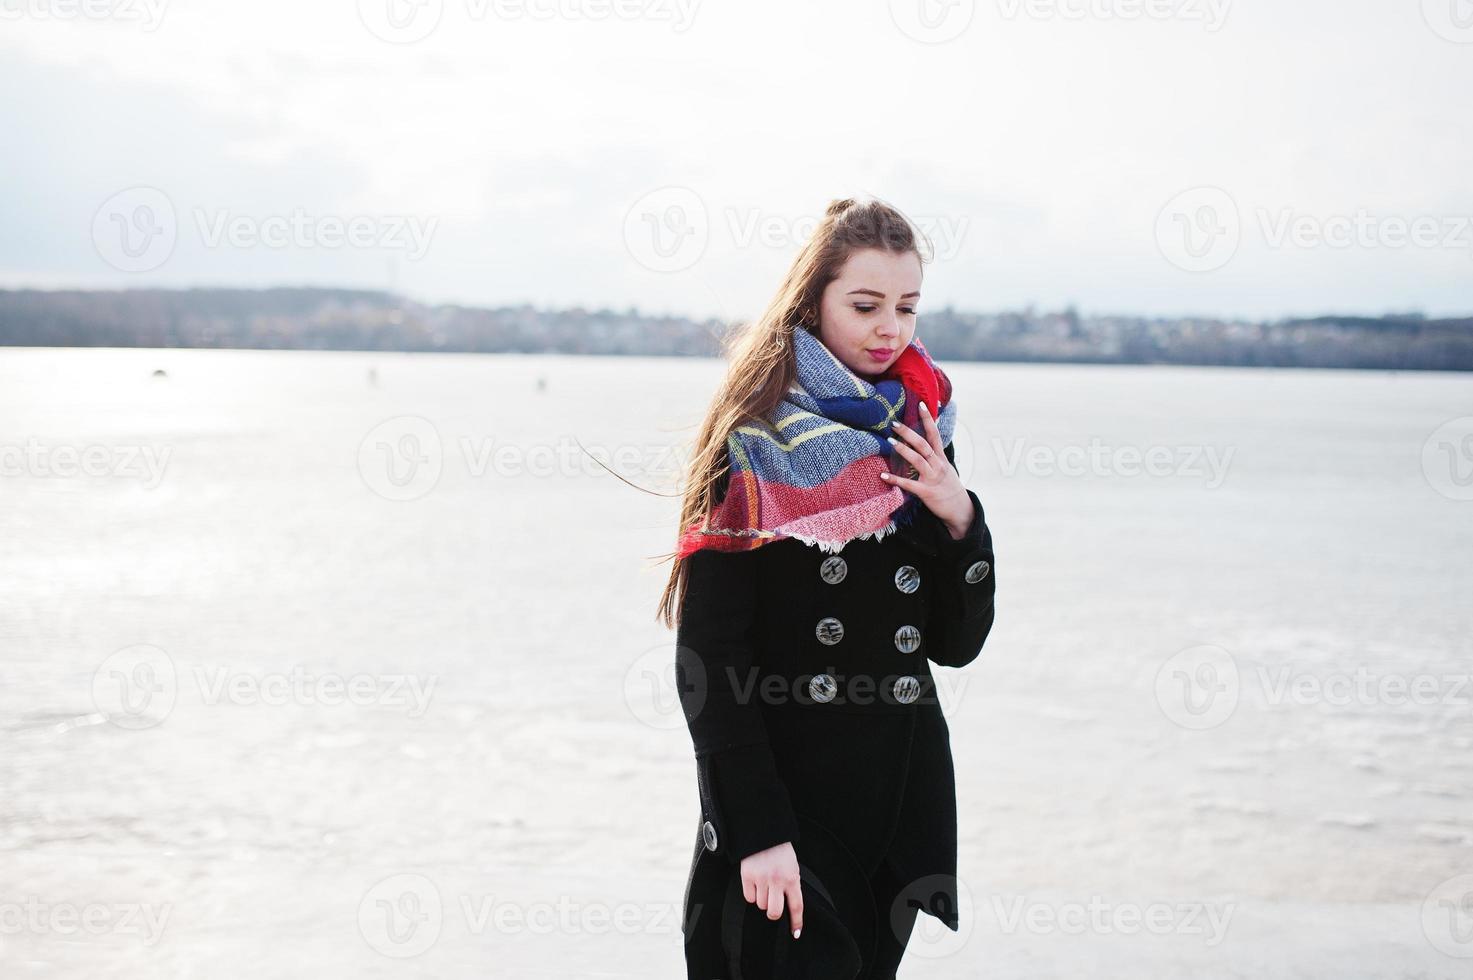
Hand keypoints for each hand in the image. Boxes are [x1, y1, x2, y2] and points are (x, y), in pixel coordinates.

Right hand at [739, 841, 803, 938]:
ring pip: (761, 905)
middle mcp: (777, 880)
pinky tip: (755, 882)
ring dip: (762, 900)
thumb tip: (787, 906)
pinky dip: (751, 894)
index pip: (796, 906)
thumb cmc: (780, 851)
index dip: (796, 922)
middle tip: (772, 907)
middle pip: (775, 912)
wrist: (764, 833)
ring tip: (764, 885)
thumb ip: (791, 885)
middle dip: (773, 914)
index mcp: (792, 878)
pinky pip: (749, 897)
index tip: (795, 933)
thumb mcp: (792, 867)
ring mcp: (762, 878)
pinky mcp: (747, 876)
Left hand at [881, 400, 972, 537]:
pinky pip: (909, 485)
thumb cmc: (948, 487)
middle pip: (924, 445)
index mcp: (941, 458)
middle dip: (910, 433)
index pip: (934, 434)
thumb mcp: (945, 467)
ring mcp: (932, 478)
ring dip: (904, 450)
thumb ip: (935, 455)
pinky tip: (883, 475)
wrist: (960, 509)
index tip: (921, 404)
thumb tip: (926, 442)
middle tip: (895, 424)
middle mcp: (938, 465)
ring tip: (890, 441)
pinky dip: (895, 480)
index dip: (928, 419)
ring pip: (918, 461)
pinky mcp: (927, 492)